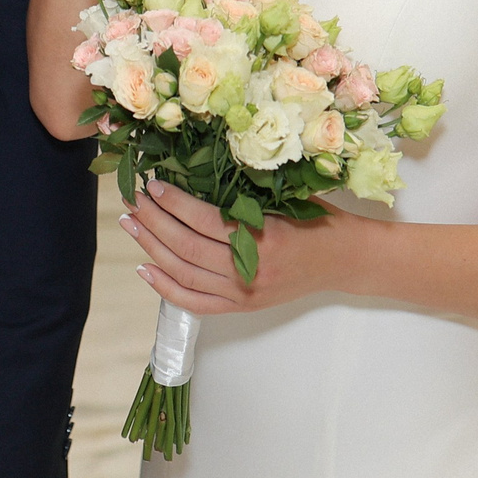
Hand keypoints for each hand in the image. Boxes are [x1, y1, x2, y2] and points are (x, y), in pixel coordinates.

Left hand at [122, 178, 364, 314]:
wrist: (346, 260)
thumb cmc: (317, 218)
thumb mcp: (286, 196)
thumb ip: (245, 191)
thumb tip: (191, 170)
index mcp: (265, 238)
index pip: (204, 221)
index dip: (173, 203)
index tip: (152, 184)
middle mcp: (252, 270)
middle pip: (186, 248)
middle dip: (153, 222)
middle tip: (132, 200)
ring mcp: (246, 293)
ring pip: (185, 274)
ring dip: (151, 248)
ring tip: (131, 224)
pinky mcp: (244, 307)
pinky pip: (195, 302)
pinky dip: (166, 288)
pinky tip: (145, 269)